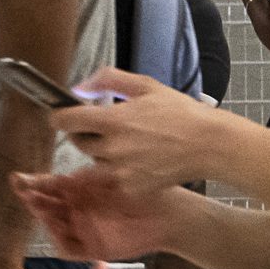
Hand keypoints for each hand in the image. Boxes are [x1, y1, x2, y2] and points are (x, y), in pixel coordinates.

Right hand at [13, 169, 178, 261]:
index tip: (18, 179)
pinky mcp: (93, 249)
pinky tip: (55, 228)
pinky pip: (69, 249)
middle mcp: (78, 210)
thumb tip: (63, 176)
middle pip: (46, 206)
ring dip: (42, 217)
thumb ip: (88, 178)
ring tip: (36, 205)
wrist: (170, 216)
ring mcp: (84, 230)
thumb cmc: (144, 192)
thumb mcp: (113, 180)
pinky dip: (59, 241)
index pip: (50, 187)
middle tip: (23, 191)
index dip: (33, 184)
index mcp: (80, 191)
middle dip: (33, 198)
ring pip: (54, 226)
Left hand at [52, 68, 230, 192]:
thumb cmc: (180, 113)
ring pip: (95, 161)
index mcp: (113, 120)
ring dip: (103, 152)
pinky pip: (113, 178)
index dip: (59, 116)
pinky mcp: (131, 188)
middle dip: (85, 133)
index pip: (65, 121)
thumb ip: (108, 80)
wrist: (209, 145)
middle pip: (78, 142)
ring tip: (129, 143)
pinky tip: (140, 159)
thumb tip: (80, 87)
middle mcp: (112, 148)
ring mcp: (121, 171)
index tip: (62, 115)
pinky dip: (120, 170)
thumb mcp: (146, 86)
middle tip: (106, 127)